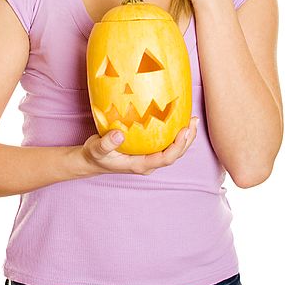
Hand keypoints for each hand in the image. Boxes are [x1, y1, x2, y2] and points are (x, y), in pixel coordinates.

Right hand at [78, 117, 199, 175]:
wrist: (91, 160)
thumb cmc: (94, 155)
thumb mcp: (96, 149)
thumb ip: (106, 143)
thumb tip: (120, 134)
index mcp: (140, 165)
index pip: (166, 159)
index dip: (178, 146)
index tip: (184, 131)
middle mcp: (149, 163)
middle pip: (175, 154)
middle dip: (187, 139)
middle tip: (194, 121)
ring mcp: (150, 157)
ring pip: (173, 149)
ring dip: (184, 136)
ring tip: (192, 119)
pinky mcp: (148, 150)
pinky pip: (166, 143)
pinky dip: (175, 133)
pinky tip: (178, 120)